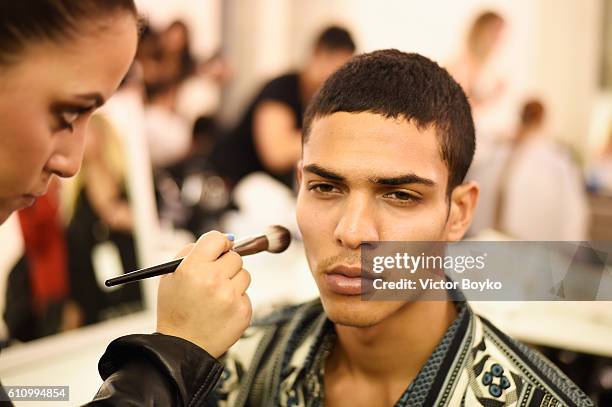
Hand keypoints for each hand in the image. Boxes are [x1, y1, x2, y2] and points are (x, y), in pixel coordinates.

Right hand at [156, 231, 251, 357]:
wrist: (181, 347)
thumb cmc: (175, 309)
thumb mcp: (170, 276)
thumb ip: (190, 252)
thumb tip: (224, 240)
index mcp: (193, 267)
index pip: (217, 238)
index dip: (220, 243)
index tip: (220, 249)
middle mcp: (214, 280)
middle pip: (235, 257)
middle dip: (226, 265)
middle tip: (214, 277)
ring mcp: (231, 297)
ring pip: (244, 274)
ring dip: (233, 282)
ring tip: (216, 296)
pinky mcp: (243, 312)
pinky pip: (246, 295)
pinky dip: (236, 300)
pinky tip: (221, 310)